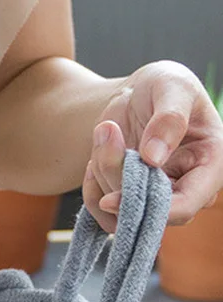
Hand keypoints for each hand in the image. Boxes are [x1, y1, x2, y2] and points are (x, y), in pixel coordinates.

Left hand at [84, 60, 222, 231]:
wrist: (132, 97)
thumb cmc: (162, 88)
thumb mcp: (173, 86)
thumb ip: (170, 118)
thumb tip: (154, 157)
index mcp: (210, 163)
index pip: (188, 204)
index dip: (154, 209)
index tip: (112, 198)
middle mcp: (185, 187)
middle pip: (148, 211)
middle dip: (117, 178)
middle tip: (107, 134)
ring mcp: (156, 198)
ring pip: (121, 212)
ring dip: (103, 173)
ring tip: (107, 133)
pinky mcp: (129, 203)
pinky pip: (103, 215)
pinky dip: (91, 189)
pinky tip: (94, 160)